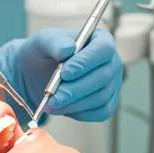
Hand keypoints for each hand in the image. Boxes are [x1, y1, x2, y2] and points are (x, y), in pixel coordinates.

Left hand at [0, 28, 122, 121]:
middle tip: (53, 98)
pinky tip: (62, 108)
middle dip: (75, 90)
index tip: (65, 73)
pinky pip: (99, 112)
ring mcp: (113, 84)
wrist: (40, 72)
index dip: (85, 62)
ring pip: (100, 98)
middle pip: (102, 77)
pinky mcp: (108, 104)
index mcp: (101, 40)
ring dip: (74, 104)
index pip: (103, 49)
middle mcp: (112, 62)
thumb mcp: (44, 41)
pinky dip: (79, 112)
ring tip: (51, 105)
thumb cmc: (46, 52)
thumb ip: (54, 42)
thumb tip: (67, 49)